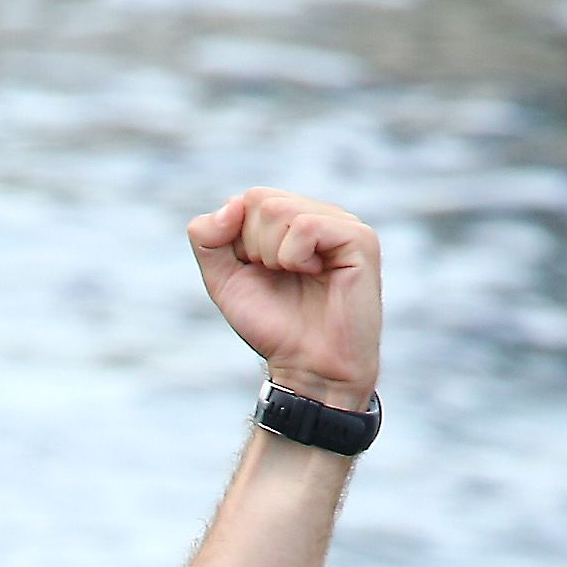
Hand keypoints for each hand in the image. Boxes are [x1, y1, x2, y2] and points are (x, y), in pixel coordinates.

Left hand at [188, 191, 380, 404]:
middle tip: (279, 278)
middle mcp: (317, 215)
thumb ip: (207, 239)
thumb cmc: (274, 326)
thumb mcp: (224, 281)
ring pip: (279, 210)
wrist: (310, 368)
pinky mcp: (359, 238)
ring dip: (272, 255)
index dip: (235, 238)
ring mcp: (341, 223)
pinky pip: (306, 226)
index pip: (248, 199)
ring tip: (297, 278)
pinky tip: (314, 274)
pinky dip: (294, 257)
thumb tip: (231, 205)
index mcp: (291, 220)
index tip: (256, 272)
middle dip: (253, 248)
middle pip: (259, 200)